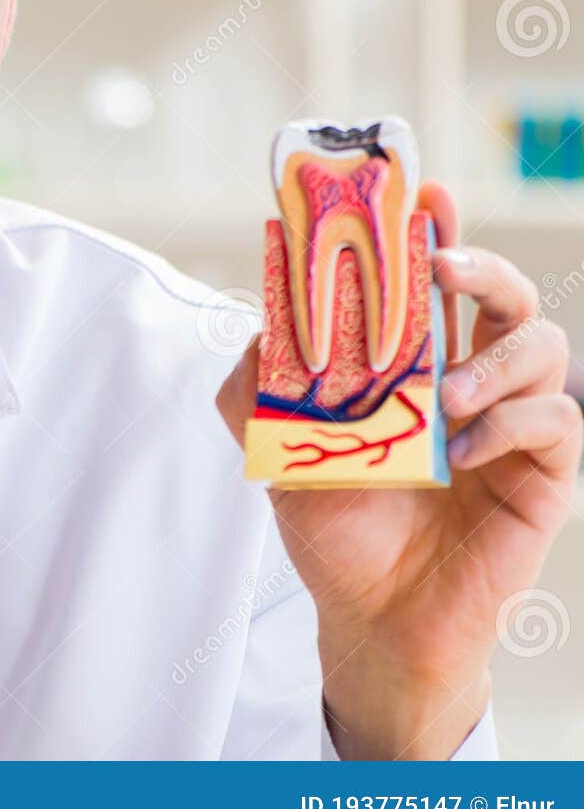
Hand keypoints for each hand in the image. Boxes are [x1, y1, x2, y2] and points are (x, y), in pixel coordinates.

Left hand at [216, 181, 579, 758]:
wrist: (370, 615)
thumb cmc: (333, 526)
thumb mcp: (275, 449)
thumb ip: (255, 386)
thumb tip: (258, 322)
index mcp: (410, 365)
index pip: (433, 284)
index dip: (434, 233)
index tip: (424, 193)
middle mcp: (466, 382)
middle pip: (503, 294)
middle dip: (478, 264)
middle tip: (441, 264)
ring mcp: (510, 425)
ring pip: (545, 345)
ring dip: (494, 354)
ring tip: (443, 393)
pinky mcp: (542, 476)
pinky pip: (558, 421)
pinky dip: (512, 421)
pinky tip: (465, 447)